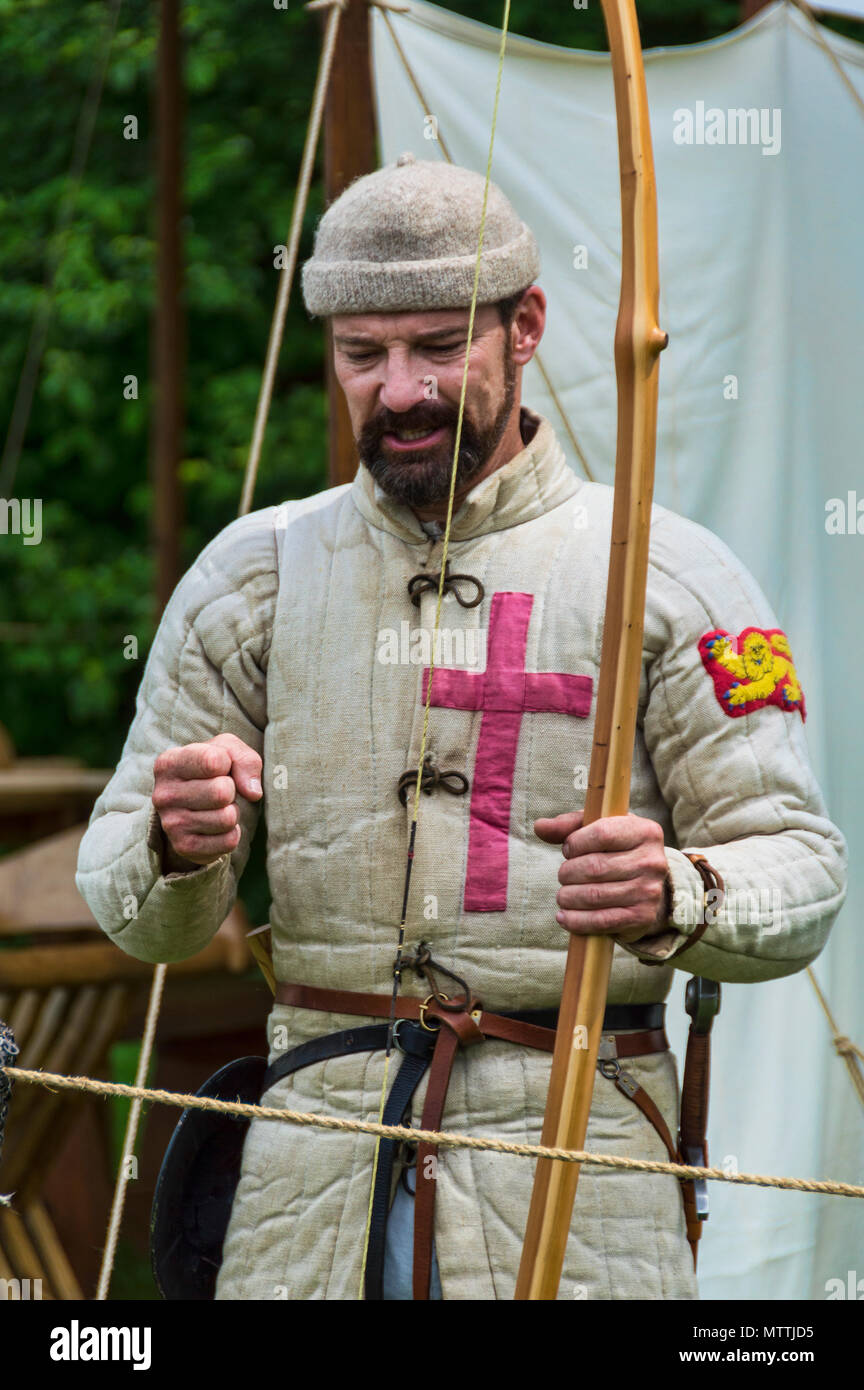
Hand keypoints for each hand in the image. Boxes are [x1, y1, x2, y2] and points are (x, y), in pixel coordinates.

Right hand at [152, 733, 262, 868]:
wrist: (192, 805)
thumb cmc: (211, 769)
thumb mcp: (227, 750)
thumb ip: (245, 760)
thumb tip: (253, 793)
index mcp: (168, 763)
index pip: (213, 761)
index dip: (228, 763)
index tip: (218, 767)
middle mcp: (163, 794)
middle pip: (222, 792)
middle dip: (231, 790)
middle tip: (220, 791)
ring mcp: (171, 824)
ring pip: (227, 818)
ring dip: (232, 812)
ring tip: (217, 807)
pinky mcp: (184, 847)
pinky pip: (228, 841)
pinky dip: (231, 833)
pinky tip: (216, 825)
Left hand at [534, 810, 670, 942]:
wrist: (647, 887)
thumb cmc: (616, 850)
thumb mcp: (598, 829)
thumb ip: (568, 825)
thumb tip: (540, 827)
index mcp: (645, 831)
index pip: (602, 833)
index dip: (576, 843)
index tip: (568, 850)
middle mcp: (652, 861)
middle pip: (595, 867)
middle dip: (568, 873)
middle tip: (564, 876)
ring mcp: (649, 891)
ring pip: (594, 895)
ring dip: (568, 897)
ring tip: (563, 895)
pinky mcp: (642, 917)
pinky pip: (601, 921)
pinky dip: (576, 920)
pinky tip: (564, 916)